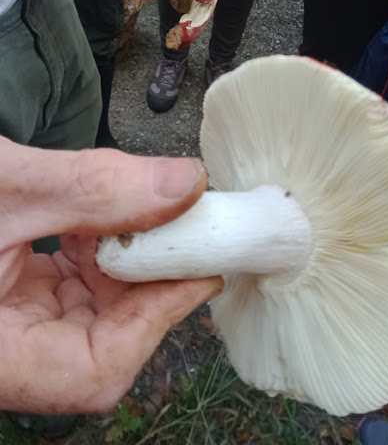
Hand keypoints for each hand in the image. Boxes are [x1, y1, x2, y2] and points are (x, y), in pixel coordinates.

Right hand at [0, 137, 222, 413]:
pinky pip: (66, 293)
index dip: (156, 319)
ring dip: (125, 266)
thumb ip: (95, 185)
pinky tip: (100, 220)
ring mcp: (2, 330)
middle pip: (98, 346)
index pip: (91, 371)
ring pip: (87, 317)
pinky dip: (96, 256)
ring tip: (142, 218)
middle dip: (148, 286)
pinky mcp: (5, 302)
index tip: (202, 267)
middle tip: (186, 234)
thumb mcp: (3, 182)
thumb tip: (187, 183)